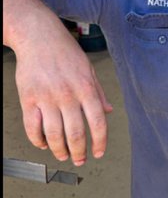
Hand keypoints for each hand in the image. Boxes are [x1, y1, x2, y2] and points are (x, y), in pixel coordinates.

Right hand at [14, 19, 112, 165]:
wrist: (39, 37)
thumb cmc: (65, 51)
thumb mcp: (88, 68)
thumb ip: (98, 92)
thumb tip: (108, 111)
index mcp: (86, 87)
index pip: (98, 120)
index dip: (100, 140)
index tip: (99, 152)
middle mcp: (68, 94)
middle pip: (76, 133)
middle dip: (79, 152)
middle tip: (80, 160)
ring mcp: (47, 98)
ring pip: (54, 135)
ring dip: (60, 150)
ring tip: (64, 155)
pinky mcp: (29, 100)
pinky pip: (33, 128)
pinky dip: (38, 141)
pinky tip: (44, 144)